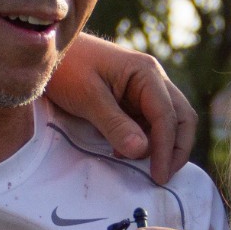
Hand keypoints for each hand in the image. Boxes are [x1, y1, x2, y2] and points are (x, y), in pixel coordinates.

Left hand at [48, 34, 196, 183]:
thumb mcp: (88, 97)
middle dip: (176, 149)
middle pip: (181, 117)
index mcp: (147, 73)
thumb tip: (142, 151)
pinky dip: (144, 141)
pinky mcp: (133, 99)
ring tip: (138, 166)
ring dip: (160, 146)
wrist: (49, 52)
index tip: (159, 176)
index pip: (167, 116)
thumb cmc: (67, 67)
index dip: (166, 149)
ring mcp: (144, 89)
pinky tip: (123, 152)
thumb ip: (115, 124)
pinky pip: (149, 123)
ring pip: (168, 122)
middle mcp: (153, 79)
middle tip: (162, 177)